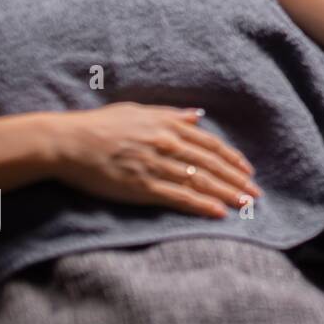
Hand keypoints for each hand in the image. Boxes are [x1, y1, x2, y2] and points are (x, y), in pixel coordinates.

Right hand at [45, 104, 260, 217]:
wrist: (68, 142)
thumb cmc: (100, 125)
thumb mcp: (139, 110)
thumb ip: (171, 114)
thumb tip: (197, 115)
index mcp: (168, 126)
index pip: (210, 144)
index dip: (232, 158)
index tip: (248, 170)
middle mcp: (167, 145)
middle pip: (211, 164)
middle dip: (236, 180)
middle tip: (256, 193)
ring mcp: (156, 166)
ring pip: (200, 181)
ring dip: (226, 194)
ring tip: (245, 204)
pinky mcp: (142, 187)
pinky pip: (178, 197)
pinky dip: (201, 205)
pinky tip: (218, 213)